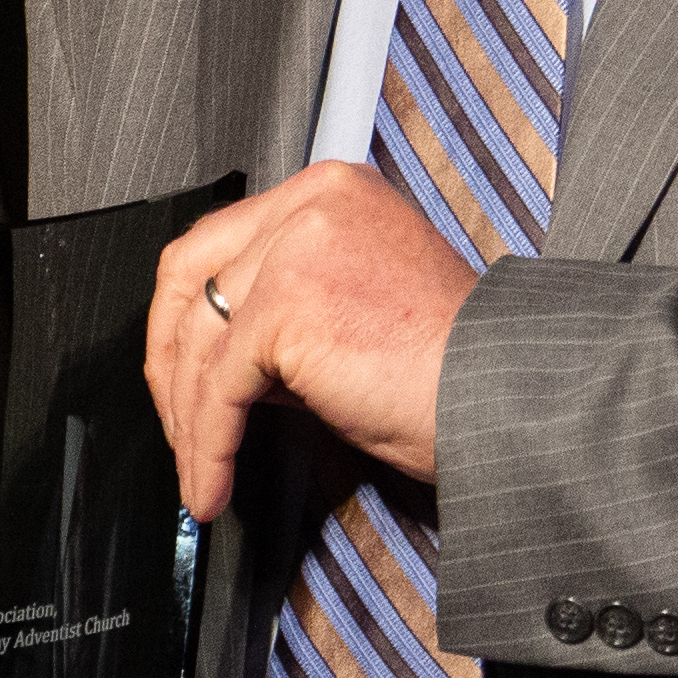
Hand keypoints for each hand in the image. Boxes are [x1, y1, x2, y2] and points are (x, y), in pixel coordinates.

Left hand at [149, 162, 475, 521]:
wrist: (509, 400)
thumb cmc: (458, 372)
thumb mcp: (355, 315)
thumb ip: (286, 315)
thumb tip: (221, 361)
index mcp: (332, 193)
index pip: (222, 243)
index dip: (187, 318)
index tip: (182, 376)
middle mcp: (312, 202)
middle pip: (189, 274)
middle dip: (168, 363)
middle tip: (176, 426)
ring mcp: (298, 245)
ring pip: (199, 340)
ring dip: (190, 421)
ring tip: (201, 475)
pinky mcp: (286, 304)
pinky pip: (220, 387)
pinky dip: (209, 445)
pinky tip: (213, 484)